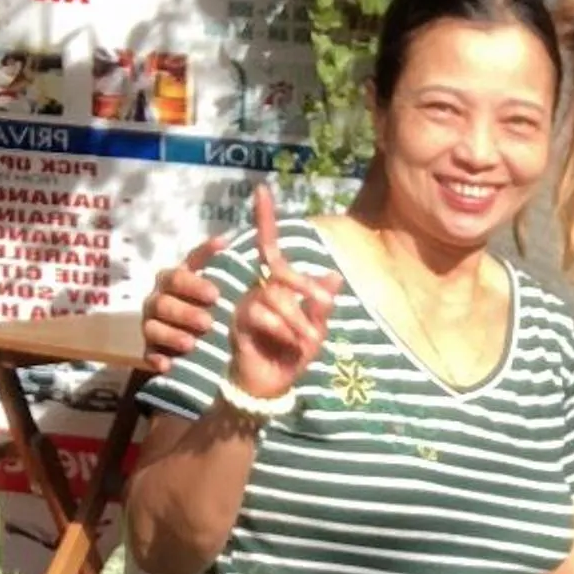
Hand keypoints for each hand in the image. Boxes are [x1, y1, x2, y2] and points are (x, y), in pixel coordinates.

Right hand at [142, 233, 227, 362]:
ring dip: (170, 335)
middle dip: (184, 313)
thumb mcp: (222, 282)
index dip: (193, 284)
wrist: (211, 340)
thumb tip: (224, 239)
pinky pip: (148, 353)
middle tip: (208, 323)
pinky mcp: (151, 350)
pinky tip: (166, 365)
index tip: (215, 294)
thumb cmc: (214, 303)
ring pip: (153, 327)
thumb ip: (222, 263)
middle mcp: (158, 299)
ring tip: (191, 343)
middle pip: (162, 302)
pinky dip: (156, 359)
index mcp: (174, 280)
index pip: (177, 276)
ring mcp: (152, 324)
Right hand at [227, 184, 342, 401]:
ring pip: (276, 297)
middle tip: (328, 305)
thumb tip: (333, 274)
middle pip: (282, 274)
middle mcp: (259, 289)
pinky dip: (284, 330)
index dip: (265, 219)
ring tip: (310, 340)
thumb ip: (321, 304)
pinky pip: (264, 316)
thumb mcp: (316, 328)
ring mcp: (247, 304)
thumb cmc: (293, 353)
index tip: (262, 189)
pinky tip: (292, 344)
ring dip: (298, 319)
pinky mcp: (240, 322)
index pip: (270, 246)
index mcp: (277, 285)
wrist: (272, 384)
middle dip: (307, 290)